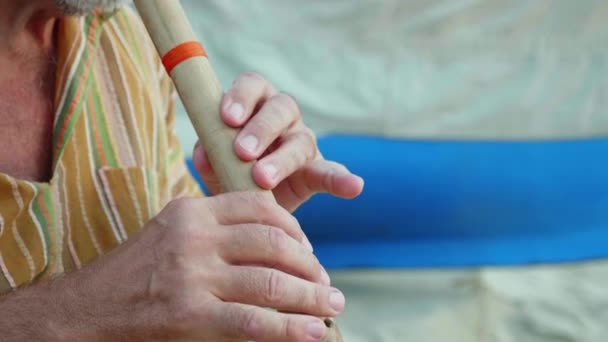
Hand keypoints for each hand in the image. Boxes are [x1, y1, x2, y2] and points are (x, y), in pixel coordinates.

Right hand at [43, 193, 342, 340]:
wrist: (85, 308)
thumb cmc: (135, 270)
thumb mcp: (172, 232)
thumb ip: (216, 228)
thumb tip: (273, 243)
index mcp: (193, 211)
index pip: (260, 206)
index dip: (295, 228)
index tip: (308, 249)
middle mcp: (195, 237)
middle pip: (274, 242)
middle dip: (309, 264)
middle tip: (325, 283)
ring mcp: (193, 276)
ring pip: (271, 281)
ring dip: (310, 296)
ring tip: (331, 306)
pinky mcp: (190, 314)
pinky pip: (254, 321)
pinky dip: (290, 328)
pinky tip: (312, 331)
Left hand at [192, 72, 363, 211]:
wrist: (246, 204)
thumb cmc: (227, 171)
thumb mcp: (211, 161)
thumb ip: (208, 153)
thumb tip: (204, 151)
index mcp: (255, 104)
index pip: (253, 86)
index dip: (241, 97)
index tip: (227, 117)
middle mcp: (283, 118)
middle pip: (281, 108)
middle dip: (260, 128)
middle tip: (242, 152)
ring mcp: (302, 143)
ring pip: (300, 140)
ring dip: (281, 158)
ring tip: (262, 178)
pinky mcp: (316, 172)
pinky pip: (331, 173)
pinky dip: (342, 180)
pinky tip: (354, 187)